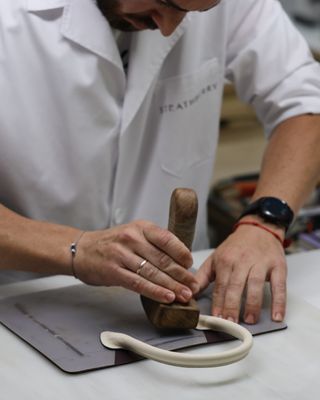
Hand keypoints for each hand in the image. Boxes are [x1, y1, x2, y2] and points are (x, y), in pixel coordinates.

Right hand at [73, 220, 198, 302]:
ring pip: (153, 273)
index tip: (190, 265)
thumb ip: (152, 242)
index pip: (167, 238)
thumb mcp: (132, 233)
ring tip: (185, 295)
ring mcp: (122, 255)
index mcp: (140, 227)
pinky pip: (139, 283)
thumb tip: (178, 259)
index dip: (182, 253)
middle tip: (193, 285)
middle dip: (181, 274)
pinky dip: (155, 292)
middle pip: (162, 259)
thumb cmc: (111, 243)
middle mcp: (132, 238)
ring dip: (172, 286)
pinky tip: (167, 298)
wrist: (80, 249)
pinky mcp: (114, 272)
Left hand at [196, 223, 286, 323]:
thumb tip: (188, 294)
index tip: (216, 318)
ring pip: (255, 284)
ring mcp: (261, 263)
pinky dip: (279, 302)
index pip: (220, 284)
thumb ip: (202, 278)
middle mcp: (242, 261)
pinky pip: (279, 285)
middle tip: (230, 322)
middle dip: (232, 305)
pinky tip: (277, 316)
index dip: (218, 302)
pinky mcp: (278, 266)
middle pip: (236, 285)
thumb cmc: (235, 247)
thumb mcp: (215, 259)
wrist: (258, 228)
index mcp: (225, 261)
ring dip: (253, 303)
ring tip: (250, 320)